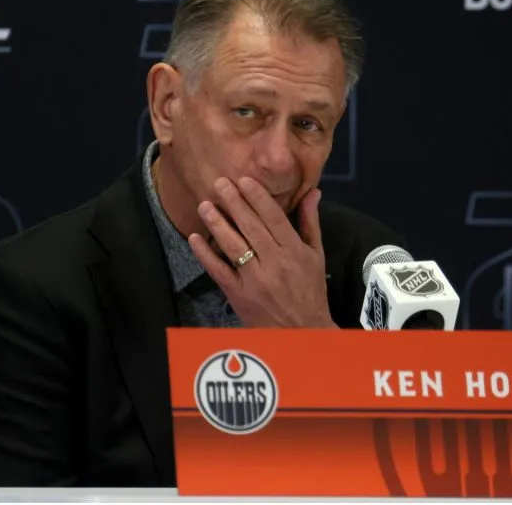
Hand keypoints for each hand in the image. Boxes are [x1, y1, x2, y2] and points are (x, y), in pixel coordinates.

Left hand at [188, 176, 335, 327]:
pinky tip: (195, 238)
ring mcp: (254, 280)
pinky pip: (219, 271)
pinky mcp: (238, 295)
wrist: (302, 332)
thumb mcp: (316, 256)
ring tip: (204, 204)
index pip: (273, 218)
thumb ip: (310, 222)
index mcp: (294, 251)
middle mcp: (274, 263)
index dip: (257, 197)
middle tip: (219, 183)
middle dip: (233, 202)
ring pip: (233, 245)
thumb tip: (312, 192)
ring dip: (217, 223)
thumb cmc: (310, 291)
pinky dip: (205, 254)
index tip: (244, 179)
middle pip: (250, 227)